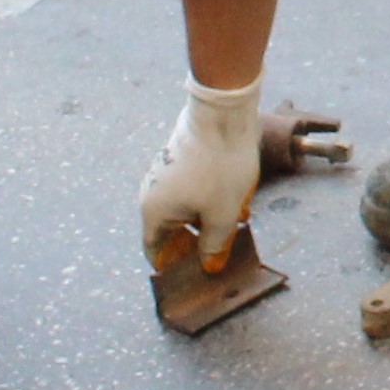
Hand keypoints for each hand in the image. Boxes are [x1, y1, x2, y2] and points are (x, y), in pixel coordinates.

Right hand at [139, 76, 261, 269]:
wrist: (223, 115)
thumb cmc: (220, 168)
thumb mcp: (223, 216)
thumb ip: (214, 246)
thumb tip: (209, 265)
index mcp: (153, 212)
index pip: (155, 251)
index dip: (174, 267)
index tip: (196, 274)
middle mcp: (151, 192)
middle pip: (170, 230)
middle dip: (197, 243)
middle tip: (223, 251)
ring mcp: (164, 174)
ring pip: (184, 209)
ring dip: (208, 221)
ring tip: (238, 224)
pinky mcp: (178, 159)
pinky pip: (190, 189)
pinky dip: (209, 200)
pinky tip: (236, 201)